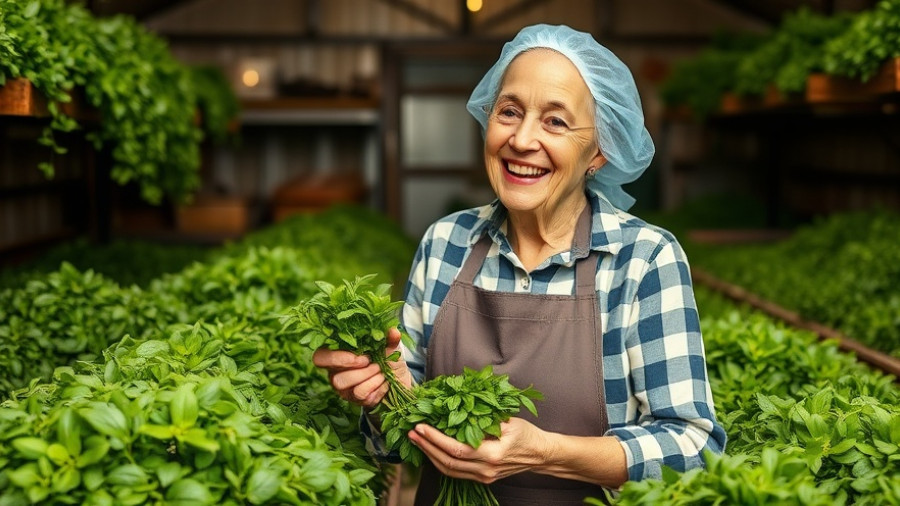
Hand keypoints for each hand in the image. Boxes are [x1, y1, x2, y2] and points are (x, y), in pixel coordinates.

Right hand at [312, 327, 411, 408]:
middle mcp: (336, 373)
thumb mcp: (390, 348)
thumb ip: (389, 340)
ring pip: (347, 387)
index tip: (361, 356)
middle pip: (334, 377)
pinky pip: (361, 394)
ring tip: (381, 371)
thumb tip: (393, 331)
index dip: (336, 358)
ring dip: (369, 377)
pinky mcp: (355, 400)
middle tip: (374, 364)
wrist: (400, 381)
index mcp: (338, 354)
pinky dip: (377, 386)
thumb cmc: (388, 360)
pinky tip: (383, 382)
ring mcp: (344, 389)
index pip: (320, 357)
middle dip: (358, 371)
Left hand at [408, 417, 548, 483]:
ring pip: (449, 470)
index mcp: (492, 454)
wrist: (540, 454)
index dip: (435, 438)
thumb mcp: (508, 421)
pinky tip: (432, 450)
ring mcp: (484, 477)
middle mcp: (485, 470)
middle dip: (426, 447)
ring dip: (430, 455)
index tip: (420, 426)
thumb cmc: (526, 433)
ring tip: (416, 441)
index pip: (456, 448)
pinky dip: (441, 461)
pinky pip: (456, 473)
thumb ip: (484, 418)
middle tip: (411, 433)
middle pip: (447, 462)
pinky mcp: (483, 479)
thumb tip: (458, 408)